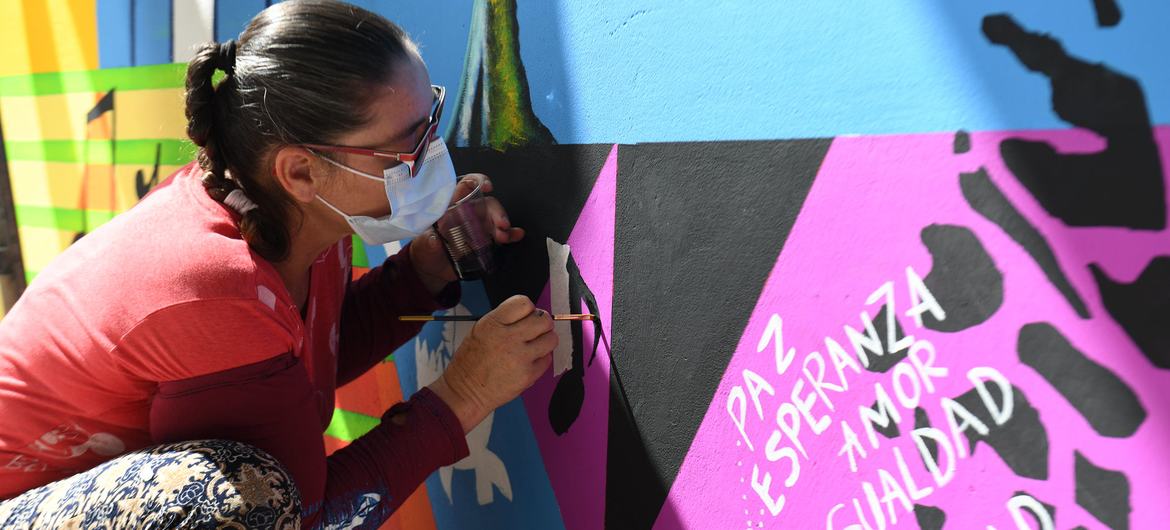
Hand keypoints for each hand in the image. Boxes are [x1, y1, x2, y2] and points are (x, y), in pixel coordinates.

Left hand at [410, 174, 524, 293]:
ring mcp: (479, 226)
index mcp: (452, 207)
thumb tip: (435, 240)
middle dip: (496, 212)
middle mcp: (468, 212)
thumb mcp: (424, 244)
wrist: (432, 268)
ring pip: (496, 218)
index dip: (477, 182)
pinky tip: (517, 235)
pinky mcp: (486, 240)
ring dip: (503, 225)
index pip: (465, 186)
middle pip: (487, 204)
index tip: (487, 187)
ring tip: (504, 236)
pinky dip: (511, 234)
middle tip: (501, 225)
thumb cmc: (426, 249)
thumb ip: (429, 241)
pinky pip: (501, 234)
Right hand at [428, 295, 555, 432]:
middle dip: (542, 323)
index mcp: (493, 324)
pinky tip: (529, 361)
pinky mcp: (528, 375)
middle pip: (543, 320)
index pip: (524, 303)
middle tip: (536, 330)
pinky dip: (541, 359)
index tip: (527, 315)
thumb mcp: (479, 331)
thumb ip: (504, 320)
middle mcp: (508, 338)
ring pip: (551, 339)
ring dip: (545, 340)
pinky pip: (547, 359)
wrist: (465, 392)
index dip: (529, 309)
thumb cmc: (470, 363)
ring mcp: (520, 357)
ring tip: (534, 346)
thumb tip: (529, 315)